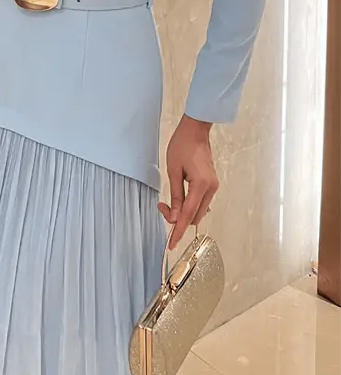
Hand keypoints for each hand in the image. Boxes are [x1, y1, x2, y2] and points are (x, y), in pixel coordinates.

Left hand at [158, 115, 218, 249]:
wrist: (195, 129)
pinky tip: (178, 199)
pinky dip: (189, 205)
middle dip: (178, 218)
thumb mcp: (173, 170)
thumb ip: (175, 195)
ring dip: (183, 212)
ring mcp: (213, 186)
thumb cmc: (182, 145)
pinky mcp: (211, 183)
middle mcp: (211, 188)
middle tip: (161, 207)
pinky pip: (201, 202)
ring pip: (198, 210)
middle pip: (194, 216)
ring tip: (167, 202)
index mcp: (201, 185)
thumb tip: (174, 215)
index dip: (178, 230)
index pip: (188, 215)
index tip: (172, 244)